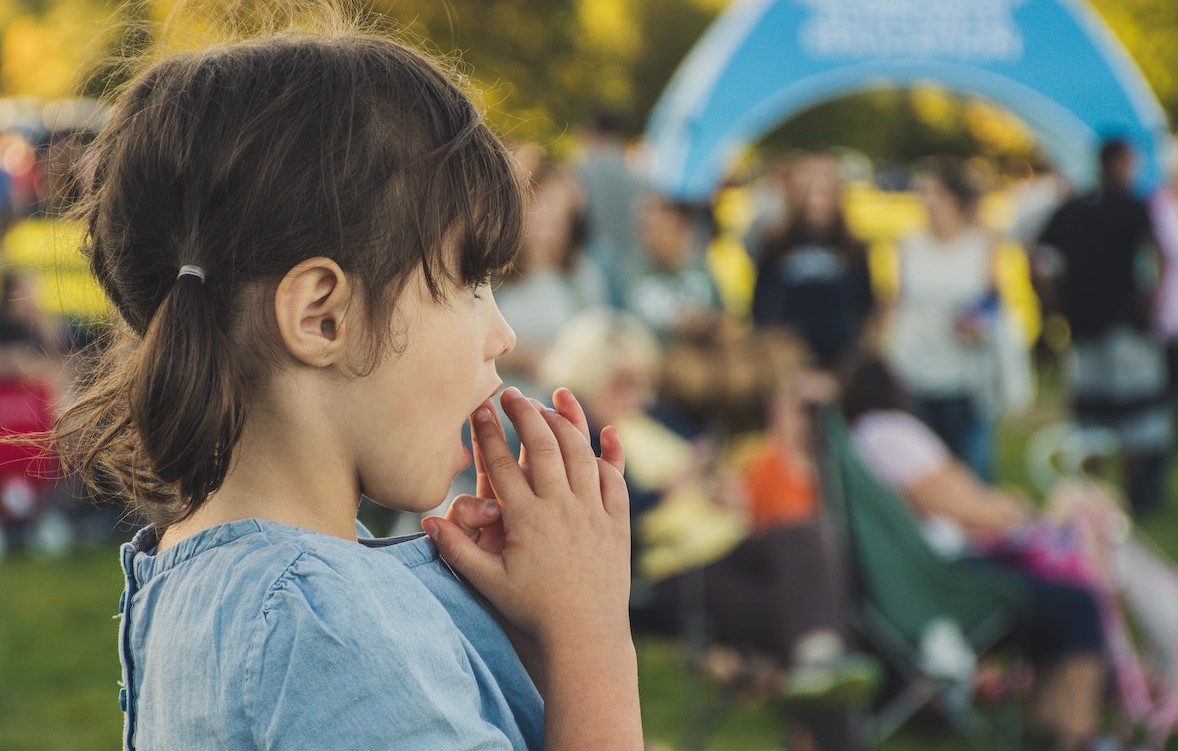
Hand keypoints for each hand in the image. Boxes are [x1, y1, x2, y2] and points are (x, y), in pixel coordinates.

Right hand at [423, 386, 631, 646]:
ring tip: (552, 404)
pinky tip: (605, 434)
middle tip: (512, 395)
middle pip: (543, 446)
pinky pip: (615, 479)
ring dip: (566, 423)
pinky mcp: (617, 523)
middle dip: (525, 414)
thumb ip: (457, 550)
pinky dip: (611, 454)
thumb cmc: (532, 612)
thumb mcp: (488, 583)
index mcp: (526, 520)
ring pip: (580, 454)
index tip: (479, 407)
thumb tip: (427, 522)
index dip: (488, 432)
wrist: (585, 637)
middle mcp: (561, 508)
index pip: (502, 463)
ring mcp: (592, 513)